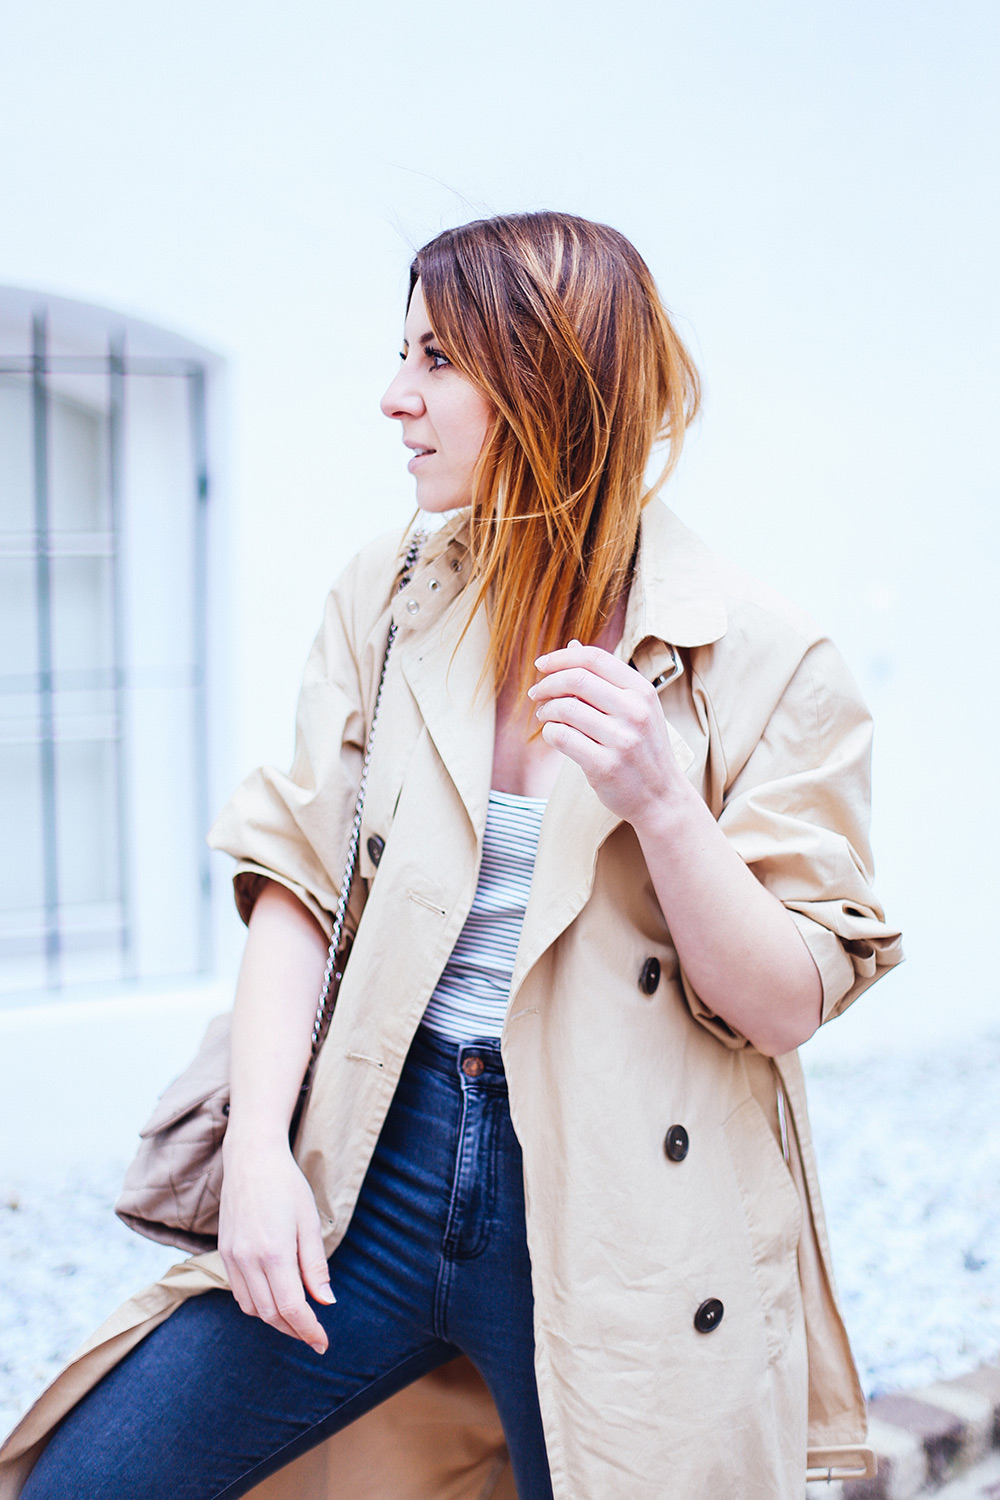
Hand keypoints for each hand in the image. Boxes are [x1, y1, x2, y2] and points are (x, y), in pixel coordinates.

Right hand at [218, 1137, 333, 1353]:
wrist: (250, 1159)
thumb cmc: (287, 1185)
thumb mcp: (310, 1221)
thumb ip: (315, 1266)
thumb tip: (326, 1302)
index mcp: (274, 1252)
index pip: (291, 1307)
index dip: (308, 1330)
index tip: (323, 1342)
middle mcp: (248, 1259)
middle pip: (270, 1314)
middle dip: (293, 1330)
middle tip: (314, 1336)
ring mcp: (232, 1257)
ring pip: (251, 1307)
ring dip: (274, 1320)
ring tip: (297, 1319)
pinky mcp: (224, 1252)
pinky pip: (238, 1292)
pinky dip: (257, 1303)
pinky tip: (274, 1297)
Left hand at [528, 641, 684, 826]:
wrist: (661, 797)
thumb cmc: (643, 748)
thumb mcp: (635, 708)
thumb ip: (605, 678)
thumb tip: (571, 645)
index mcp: (642, 691)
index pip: (594, 658)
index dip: (561, 658)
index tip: (542, 664)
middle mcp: (635, 711)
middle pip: (576, 680)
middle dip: (547, 683)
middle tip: (536, 693)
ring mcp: (622, 739)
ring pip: (565, 709)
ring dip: (546, 711)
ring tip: (545, 716)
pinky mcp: (606, 765)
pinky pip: (562, 738)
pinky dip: (550, 733)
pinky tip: (553, 735)